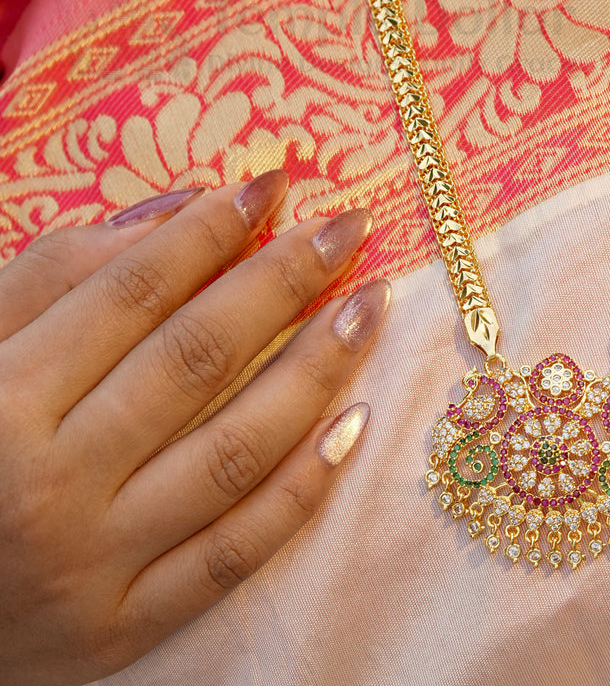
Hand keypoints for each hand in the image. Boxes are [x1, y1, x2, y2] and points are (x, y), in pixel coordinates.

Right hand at [0, 169, 389, 684]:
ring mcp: (93, 564)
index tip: (274, 183)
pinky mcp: (122, 629)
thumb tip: (188, 205)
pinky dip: (303, 488)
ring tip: (369, 305)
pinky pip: (234, 553)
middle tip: (349, 227)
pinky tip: (353, 421)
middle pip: (195, 361)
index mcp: (3, 400)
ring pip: (233, 453)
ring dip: (317, 370)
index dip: (210, 230)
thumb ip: (62, 270)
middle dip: (283, 282)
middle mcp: (53, 484)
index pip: (132, 293)